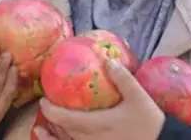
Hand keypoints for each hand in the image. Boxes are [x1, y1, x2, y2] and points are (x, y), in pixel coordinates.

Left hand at [36, 58, 164, 139]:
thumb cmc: (149, 122)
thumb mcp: (138, 96)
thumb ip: (122, 78)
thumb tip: (108, 59)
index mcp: (97, 125)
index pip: (66, 119)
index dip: (51, 111)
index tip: (43, 101)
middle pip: (64, 132)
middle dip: (51, 121)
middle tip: (45, 109)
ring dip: (54, 137)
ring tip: (41, 130)